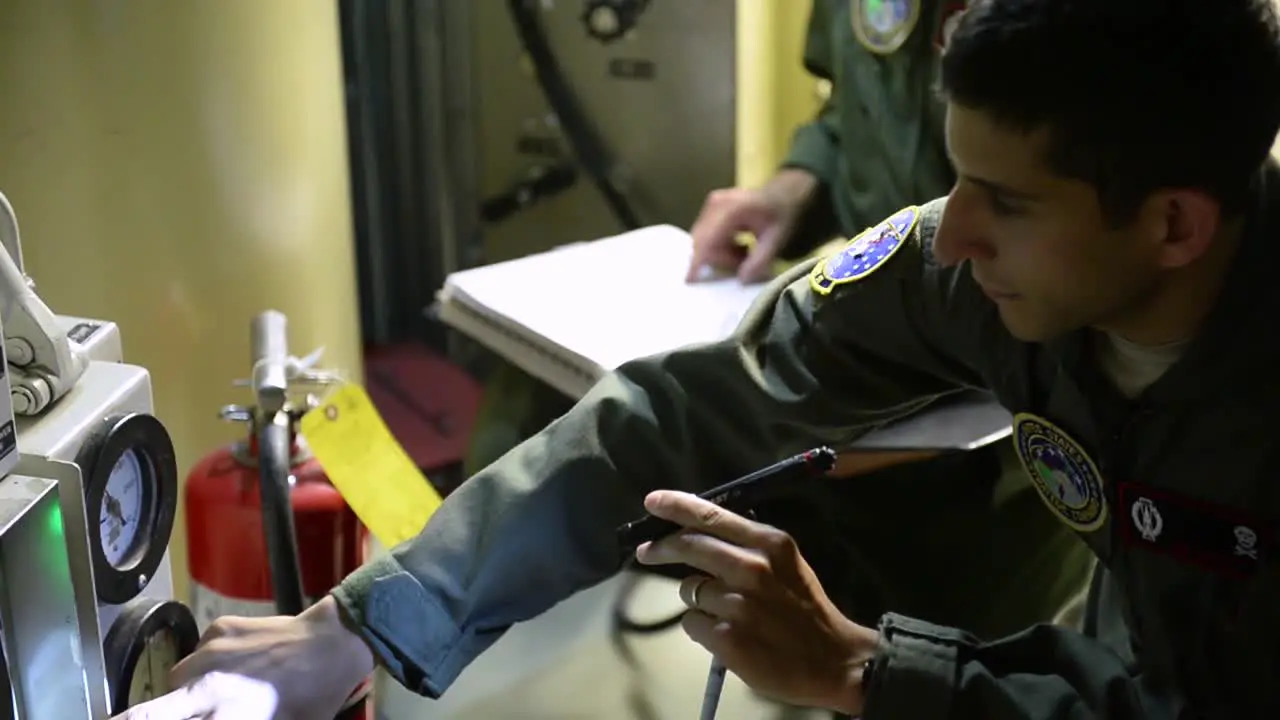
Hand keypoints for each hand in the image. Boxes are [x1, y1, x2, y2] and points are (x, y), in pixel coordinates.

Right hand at [113, 596, 373, 719]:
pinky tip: (238, 668)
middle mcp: (204, 682)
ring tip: (218, 696)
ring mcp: (210, 649)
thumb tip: (210, 712)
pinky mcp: (220, 626)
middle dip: (144, 716)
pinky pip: (199, 652)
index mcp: (222, 713)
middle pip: (147, 709)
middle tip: (169, 713)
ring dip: (187, 693)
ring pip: (176, 679)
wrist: (334, 643)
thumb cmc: (312, 699)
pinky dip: (209, 665)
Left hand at [635, 490, 877, 715]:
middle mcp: (751, 567)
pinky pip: (692, 623)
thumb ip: (750, 546)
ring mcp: (737, 603)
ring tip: (724, 612)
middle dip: (661, 548)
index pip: (712, 515)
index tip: (652, 501)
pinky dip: (701, 628)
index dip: (676, 506)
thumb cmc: (807, 609)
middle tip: (647, 553)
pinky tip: (725, 635)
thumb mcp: (788, 563)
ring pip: (689, 589)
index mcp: (769, 543)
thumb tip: (703, 533)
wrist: (834, 660)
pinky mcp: (726, 636)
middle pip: (688, 545)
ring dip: (697, 598)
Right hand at [687, 169, 818, 282]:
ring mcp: (711, 204)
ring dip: (721, 254)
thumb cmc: (781, 215)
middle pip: (703, 241)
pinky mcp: (709, 209)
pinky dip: (719, 247)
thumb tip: (742, 280)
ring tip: (744, 253)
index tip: (691, 280)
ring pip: (703, 240)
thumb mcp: (777, 239)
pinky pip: (705, 235)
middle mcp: (716, 203)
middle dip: (720, 259)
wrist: (782, 194)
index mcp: (734, 208)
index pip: (708, 239)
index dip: (698, 260)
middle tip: (744, 262)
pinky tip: (737, 246)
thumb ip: (760, 260)